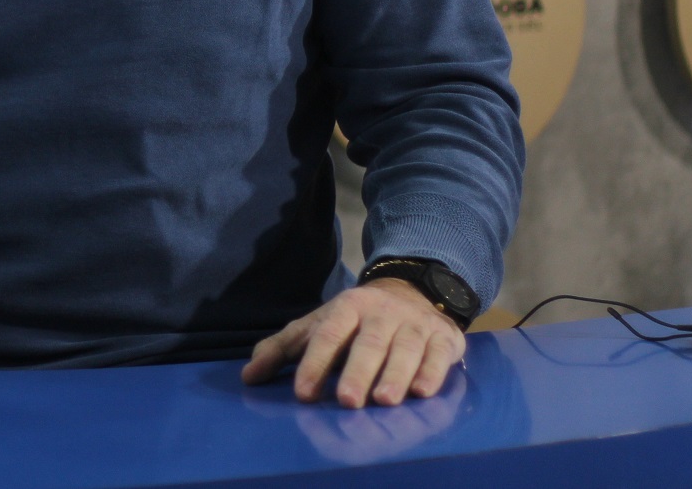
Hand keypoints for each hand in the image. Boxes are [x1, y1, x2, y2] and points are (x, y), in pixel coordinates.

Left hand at [240, 278, 464, 408]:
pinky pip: (437, 355)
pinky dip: (431, 373)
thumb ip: (282, 349)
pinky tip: (422, 392)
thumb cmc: (354, 319)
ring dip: (395, 375)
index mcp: (346, 307)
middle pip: (368, 343)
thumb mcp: (317, 325)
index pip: (328, 335)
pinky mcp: (442, 337)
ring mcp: (413, 324)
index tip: (304, 393)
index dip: (315, 363)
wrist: (410, 289)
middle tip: (348, 401)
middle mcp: (381, 314)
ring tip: (384, 401)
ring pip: (404, 349)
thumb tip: (248, 377)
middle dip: (358, 372)